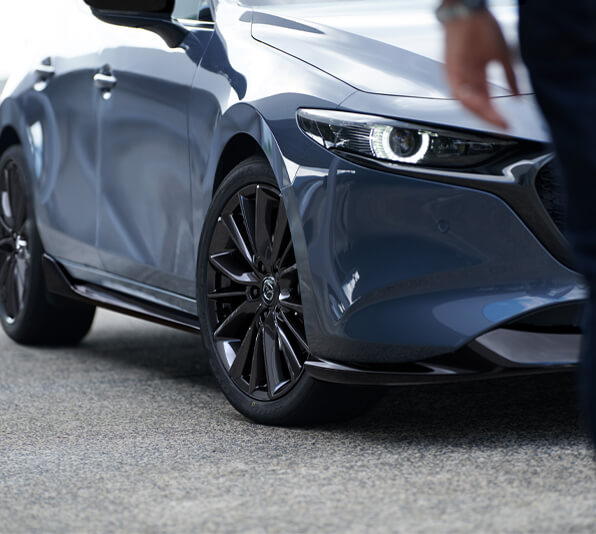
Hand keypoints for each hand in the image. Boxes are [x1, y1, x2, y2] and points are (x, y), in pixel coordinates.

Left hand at [444, 9, 518, 128]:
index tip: (507, 124)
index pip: (486, 103)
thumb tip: (518, 95)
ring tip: (495, 119)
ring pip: (467, 103)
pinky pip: (458, 91)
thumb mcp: (501, 56)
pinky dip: (469, 99)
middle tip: (502, 127)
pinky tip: (480, 103)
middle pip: (476, 107)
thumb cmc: (482, 28)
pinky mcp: (449, 71)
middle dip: (490, 119)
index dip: (495, 115)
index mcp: (476, 78)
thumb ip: (510, 78)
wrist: (468, 11)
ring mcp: (456, 77)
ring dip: (481, 112)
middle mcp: (465, 81)